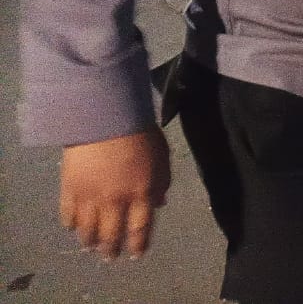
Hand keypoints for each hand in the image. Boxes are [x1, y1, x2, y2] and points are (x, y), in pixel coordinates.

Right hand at [60, 127, 170, 259]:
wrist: (105, 117)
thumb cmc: (140, 133)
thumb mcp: (162, 156)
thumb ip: (162, 182)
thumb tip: (160, 204)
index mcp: (142, 193)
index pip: (140, 229)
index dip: (138, 245)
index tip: (136, 254)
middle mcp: (116, 201)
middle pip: (112, 235)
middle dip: (111, 249)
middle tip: (110, 257)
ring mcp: (91, 198)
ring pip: (88, 230)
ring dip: (90, 241)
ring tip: (91, 246)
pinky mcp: (70, 190)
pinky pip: (68, 216)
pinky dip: (71, 225)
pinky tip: (74, 227)